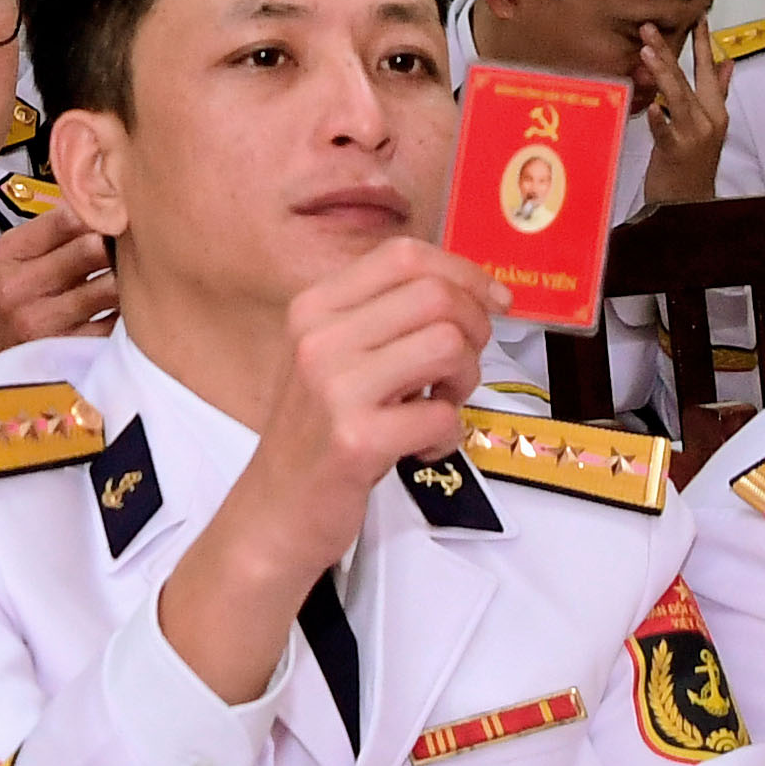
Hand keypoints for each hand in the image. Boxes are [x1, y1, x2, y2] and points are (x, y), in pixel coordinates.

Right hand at [0, 210, 115, 375]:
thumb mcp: (3, 263)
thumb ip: (45, 234)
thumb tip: (94, 205)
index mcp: (5, 256)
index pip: (66, 217)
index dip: (98, 212)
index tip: (112, 214)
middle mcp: (20, 287)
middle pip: (93, 247)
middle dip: (115, 244)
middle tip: (128, 245)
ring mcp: (44, 321)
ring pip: (111, 286)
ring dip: (126, 280)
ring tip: (129, 277)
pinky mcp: (67, 351)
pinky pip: (115, 324)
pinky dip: (125, 315)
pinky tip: (121, 309)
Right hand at [157, 238, 494, 706]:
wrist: (274, 510)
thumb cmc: (316, 433)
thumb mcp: (331, 358)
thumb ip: (383, 318)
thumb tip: (471, 291)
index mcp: (312, 308)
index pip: (404, 256)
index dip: (463, 271)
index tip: (491, 302)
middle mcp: (318, 339)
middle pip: (437, 296)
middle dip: (475, 330)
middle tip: (461, 367)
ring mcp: (334, 389)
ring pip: (449, 346)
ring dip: (466, 380)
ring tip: (440, 405)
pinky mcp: (357, 439)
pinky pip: (442, 414)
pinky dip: (447, 434)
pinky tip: (421, 447)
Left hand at [636, 22, 730, 205]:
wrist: (690, 199)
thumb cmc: (693, 160)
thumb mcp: (708, 124)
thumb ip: (717, 92)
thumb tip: (727, 63)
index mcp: (715, 110)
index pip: (707, 71)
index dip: (704, 44)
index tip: (698, 18)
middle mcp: (707, 119)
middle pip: (687, 79)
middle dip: (669, 51)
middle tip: (648, 28)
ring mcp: (693, 135)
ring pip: (678, 99)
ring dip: (663, 74)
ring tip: (646, 52)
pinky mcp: (676, 152)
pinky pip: (667, 133)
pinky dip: (661, 119)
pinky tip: (653, 107)